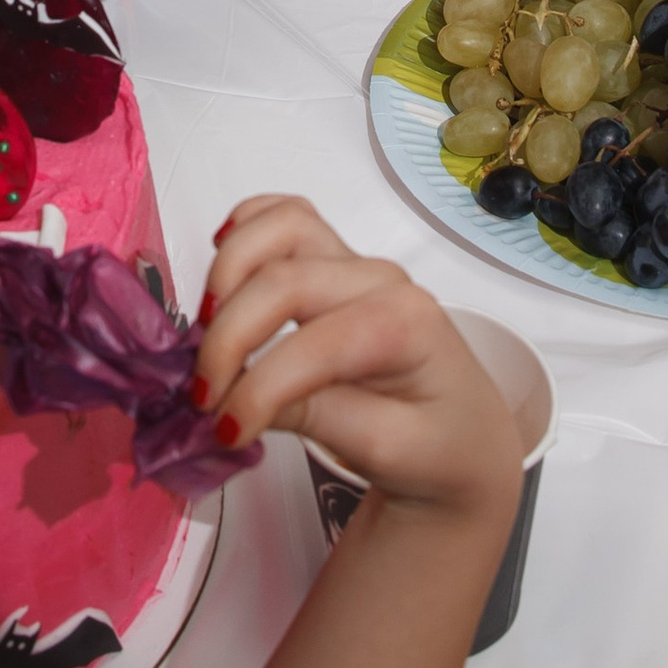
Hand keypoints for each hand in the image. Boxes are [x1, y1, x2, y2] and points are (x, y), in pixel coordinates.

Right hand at [196, 195, 519, 528]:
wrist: (464, 434)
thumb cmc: (434, 444)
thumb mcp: (384, 449)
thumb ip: (315, 417)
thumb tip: (235, 400)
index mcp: (405, 326)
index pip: (311, 344)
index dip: (256, 387)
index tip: (225, 431)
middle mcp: (381, 279)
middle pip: (284, 278)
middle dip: (229, 336)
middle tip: (204, 397)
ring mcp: (356, 264)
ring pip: (283, 225)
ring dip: (230, 270)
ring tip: (205, 330)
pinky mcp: (334, 263)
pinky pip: (286, 218)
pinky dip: (245, 230)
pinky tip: (221, 265)